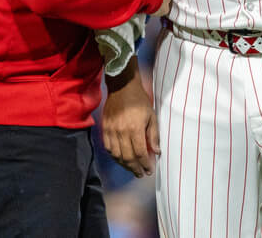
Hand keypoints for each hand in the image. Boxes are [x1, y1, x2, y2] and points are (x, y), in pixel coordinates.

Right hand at [103, 61, 158, 176]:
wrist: (122, 87)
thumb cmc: (139, 101)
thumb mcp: (152, 116)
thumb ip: (154, 135)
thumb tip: (157, 152)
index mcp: (135, 128)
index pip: (140, 153)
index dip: (145, 164)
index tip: (149, 170)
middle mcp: (121, 131)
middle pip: (127, 157)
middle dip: (135, 168)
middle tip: (141, 174)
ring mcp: (111, 130)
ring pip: (116, 155)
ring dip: (124, 165)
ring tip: (132, 169)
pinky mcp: (105, 127)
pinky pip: (108, 147)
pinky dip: (114, 156)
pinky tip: (121, 159)